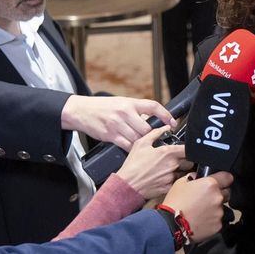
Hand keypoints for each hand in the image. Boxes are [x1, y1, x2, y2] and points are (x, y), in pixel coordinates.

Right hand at [61, 96, 175, 149]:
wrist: (81, 111)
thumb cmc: (102, 107)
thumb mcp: (121, 103)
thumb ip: (136, 111)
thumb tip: (152, 120)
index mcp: (130, 103)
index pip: (153, 106)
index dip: (166, 115)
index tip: (173, 122)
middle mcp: (125, 113)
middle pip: (147, 128)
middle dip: (152, 136)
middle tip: (156, 140)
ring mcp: (117, 125)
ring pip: (138, 139)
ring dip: (142, 144)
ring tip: (144, 147)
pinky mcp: (110, 135)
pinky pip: (127, 145)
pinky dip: (132, 149)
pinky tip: (133, 150)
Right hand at [114, 126, 187, 199]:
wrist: (128, 184)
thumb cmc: (133, 165)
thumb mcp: (141, 144)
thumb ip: (155, 133)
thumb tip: (165, 127)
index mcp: (168, 153)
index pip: (187, 150)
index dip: (187, 149)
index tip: (183, 150)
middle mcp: (173, 165)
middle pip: (190, 162)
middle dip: (186, 160)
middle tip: (178, 160)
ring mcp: (172, 178)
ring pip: (185, 173)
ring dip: (181, 171)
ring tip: (171, 170)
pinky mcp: (169, 188)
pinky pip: (177, 183)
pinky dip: (175, 181)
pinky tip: (166, 179)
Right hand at [159, 171, 232, 242]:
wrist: (171, 225)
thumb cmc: (175, 202)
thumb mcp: (180, 183)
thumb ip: (192, 177)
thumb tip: (197, 176)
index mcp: (211, 184)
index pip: (228, 177)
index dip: (224, 179)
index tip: (221, 181)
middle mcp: (218, 197)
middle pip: (226, 193)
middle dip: (219, 194)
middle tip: (206, 199)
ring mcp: (219, 212)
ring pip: (222, 207)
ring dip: (215, 208)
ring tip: (201, 212)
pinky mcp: (218, 225)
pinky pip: (218, 220)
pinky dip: (212, 220)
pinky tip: (201, 220)